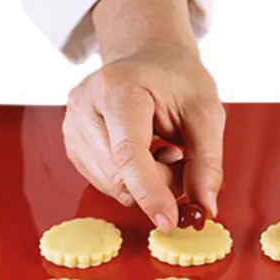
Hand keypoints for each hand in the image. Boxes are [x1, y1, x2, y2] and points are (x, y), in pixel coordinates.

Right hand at [62, 0, 224, 231]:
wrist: (149, 58)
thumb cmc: (177, 78)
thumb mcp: (207, 111)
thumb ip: (207, 160)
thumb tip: (205, 206)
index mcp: (117, 87)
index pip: (128, 153)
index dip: (149, 192)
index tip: (168, 221)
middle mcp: (84, 104)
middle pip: (121, 175)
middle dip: (160, 183)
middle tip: (182, 157)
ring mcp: (72, 125)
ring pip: (113, 185)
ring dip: (148, 182)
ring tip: (164, 149)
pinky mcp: (73, 144)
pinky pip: (107, 183)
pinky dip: (133, 180)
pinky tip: (146, 153)